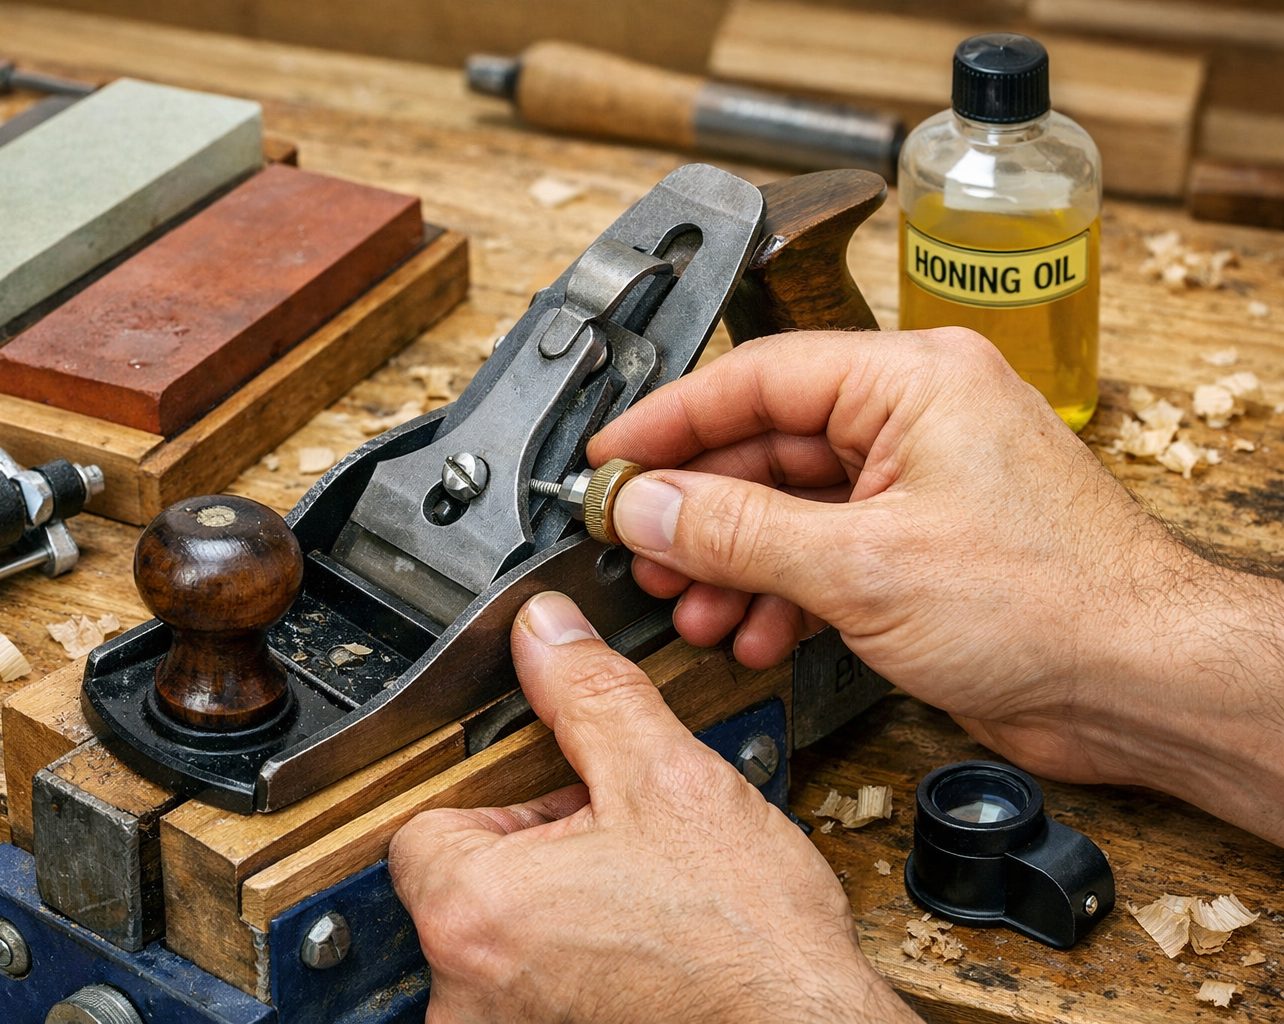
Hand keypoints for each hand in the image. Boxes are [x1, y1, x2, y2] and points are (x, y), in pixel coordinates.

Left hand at [389, 591, 918, 1023]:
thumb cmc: (748, 944)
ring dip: (553, 911)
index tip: (563, 802)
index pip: (426, 823)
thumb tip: (545, 633)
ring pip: (499, 938)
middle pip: (462, 883)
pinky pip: (530, 988)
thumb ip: (589, 693)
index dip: (504, 800)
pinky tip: (636, 948)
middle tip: (614, 850)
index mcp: (473, 912)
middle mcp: (467, 993)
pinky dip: (571, 963)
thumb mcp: (668, 781)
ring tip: (634, 901)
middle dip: (533, 855)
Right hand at [589, 327, 1283, 843]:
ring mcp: (916, 487)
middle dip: (695, 508)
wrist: (1142, 685)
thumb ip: (737, 531)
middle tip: (635, 547)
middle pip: (764, 446)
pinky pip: (820, 554)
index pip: (756, 376)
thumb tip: (645, 507)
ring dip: (729, 561)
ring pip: (786, 508)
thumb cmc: (1054, 602)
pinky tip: (749, 631)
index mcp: (912, 381)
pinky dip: (777, 593)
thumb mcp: (862, 565)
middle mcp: (913, 421)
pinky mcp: (919, 549)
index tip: (608, 460)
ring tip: (687, 604)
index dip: (668, 421)